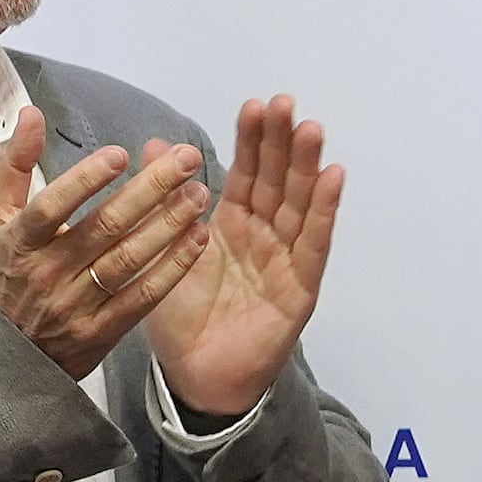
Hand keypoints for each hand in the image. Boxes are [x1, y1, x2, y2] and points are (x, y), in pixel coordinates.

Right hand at [0, 110, 211, 384]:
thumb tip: (31, 113)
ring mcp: (75, 306)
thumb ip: (13, 166)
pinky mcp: (103, 331)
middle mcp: (47, 274)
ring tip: (199, 193)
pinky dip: (173, 267)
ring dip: (168, 225)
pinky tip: (198, 238)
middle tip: (186, 159)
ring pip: (128, 261)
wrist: (7, 355)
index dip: (84, 180)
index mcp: (18, 243)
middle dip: (149, 190)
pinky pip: (143, 296)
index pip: (50, 207)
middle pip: (102, 228)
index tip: (120, 153)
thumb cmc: (6, 273)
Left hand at [146, 96, 342, 424]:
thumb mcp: (162, 251)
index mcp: (231, 225)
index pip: (247, 173)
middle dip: (281, 142)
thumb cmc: (182, 319)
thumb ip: (161, 201)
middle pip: (278, 180)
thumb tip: (149, 145)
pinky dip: (324, 211)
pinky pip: (314, 244)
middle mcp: (263, 236)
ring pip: (299, 205)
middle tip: (284, 103)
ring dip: (306, 166)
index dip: (252, 140)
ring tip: (309, 128)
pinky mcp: (300, 288)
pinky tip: (333, 177)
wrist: (195, 377)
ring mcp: (285, 259)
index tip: (254, 104)